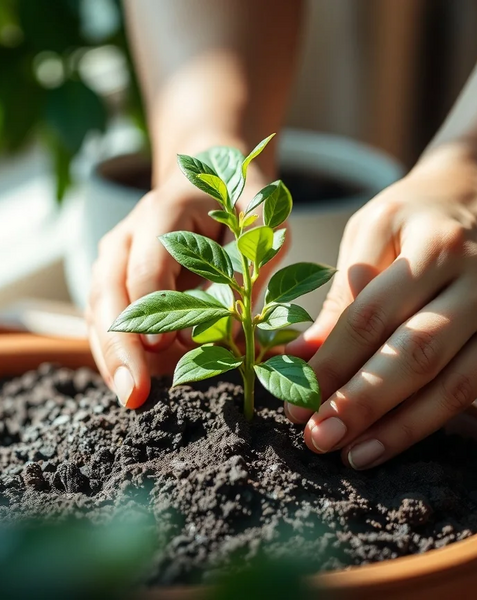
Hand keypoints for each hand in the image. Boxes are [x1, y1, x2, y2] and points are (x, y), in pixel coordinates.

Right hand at [86, 161, 271, 408]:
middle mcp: (127, 236)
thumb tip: (238, 324)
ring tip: (131, 398)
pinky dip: (113, 354)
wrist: (203, 180)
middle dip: (119, 346)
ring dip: (111, 357)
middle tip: (134, 393)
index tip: (161, 346)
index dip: (150, 307)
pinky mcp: (111, 281)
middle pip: (109, 293)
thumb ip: (256, 259)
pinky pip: (102, 321)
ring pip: (98, 311)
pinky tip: (128, 384)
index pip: (146, 266)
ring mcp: (112, 259)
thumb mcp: (263, 218)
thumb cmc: (237, 202)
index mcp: (163, 213)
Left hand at [285, 145, 476, 468]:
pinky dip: (437, 420)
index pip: (370, 315)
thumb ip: (342, 296)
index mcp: (433, 245)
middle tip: (318, 437)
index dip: (330, 364)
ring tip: (354, 455)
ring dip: (401, 427)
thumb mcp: (370, 235)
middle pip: (416, 352)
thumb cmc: (415, 218)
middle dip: (362, 403)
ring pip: (457, 382)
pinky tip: (398, 440)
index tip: (293, 400)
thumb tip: (298, 357)